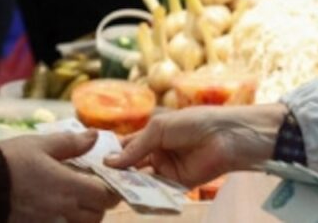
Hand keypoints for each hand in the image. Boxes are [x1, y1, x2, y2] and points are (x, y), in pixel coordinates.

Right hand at [0, 130, 117, 221]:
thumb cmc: (9, 161)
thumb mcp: (40, 144)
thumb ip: (71, 143)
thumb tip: (95, 136)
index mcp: (68, 187)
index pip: (104, 196)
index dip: (110, 189)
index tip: (107, 179)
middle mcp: (62, 210)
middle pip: (96, 215)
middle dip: (98, 203)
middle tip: (91, 187)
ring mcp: (49, 222)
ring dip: (83, 214)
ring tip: (73, 198)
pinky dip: (65, 219)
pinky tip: (54, 207)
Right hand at [105, 103, 286, 187]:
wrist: (227, 136)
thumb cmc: (195, 122)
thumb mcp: (159, 129)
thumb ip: (135, 148)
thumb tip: (110, 162)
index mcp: (151, 135)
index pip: (125, 147)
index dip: (110, 154)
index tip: (90, 163)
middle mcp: (156, 153)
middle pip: (131, 166)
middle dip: (116, 172)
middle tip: (96, 180)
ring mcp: (166, 169)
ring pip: (141, 179)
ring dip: (128, 184)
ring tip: (109, 188)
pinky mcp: (177, 184)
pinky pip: (157, 189)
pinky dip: (145, 193)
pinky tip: (130, 195)